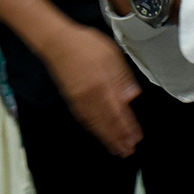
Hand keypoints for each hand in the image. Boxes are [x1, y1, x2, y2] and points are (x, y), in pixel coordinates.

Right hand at [42, 23, 142, 156]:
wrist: (58, 42)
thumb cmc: (84, 44)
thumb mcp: (112, 54)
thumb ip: (123, 77)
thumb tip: (132, 95)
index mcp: (104, 84)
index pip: (120, 112)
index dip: (129, 127)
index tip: (136, 137)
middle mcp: (92, 96)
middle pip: (108, 123)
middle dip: (119, 139)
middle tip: (128, 151)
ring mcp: (80, 99)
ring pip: (96, 124)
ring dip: (107, 138)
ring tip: (116, 149)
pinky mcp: (72, 99)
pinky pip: (84, 119)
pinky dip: (93, 130)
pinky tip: (98, 134)